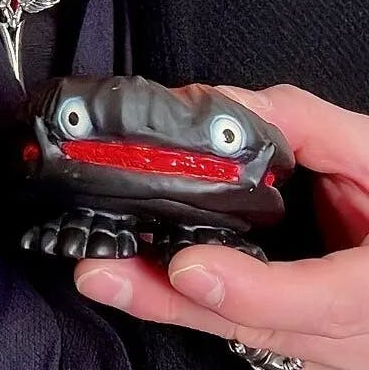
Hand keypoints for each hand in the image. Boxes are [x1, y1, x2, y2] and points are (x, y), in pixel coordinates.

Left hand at [73, 83, 368, 369]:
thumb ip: (306, 124)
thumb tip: (222, 103)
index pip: (321, 302)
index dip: (249, 289)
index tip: (189, 265)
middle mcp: (354, 333)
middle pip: (259, 326)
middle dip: (175, 300)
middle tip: (104, 271)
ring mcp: (327, 344)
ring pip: (241, 332)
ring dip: (168, 303)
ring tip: (102, 272)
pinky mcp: (300, 333)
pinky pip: (240, 322)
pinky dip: (188, 298)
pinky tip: (138, 276)